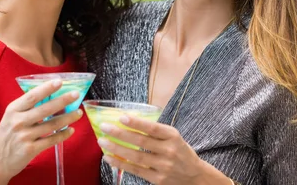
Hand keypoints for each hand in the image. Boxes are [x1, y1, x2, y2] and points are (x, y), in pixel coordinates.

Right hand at [0, 79, 82, 181]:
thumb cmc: (7, 135)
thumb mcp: (11, 117)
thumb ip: (27, 107)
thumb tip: (50, 96)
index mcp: (13, 110)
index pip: (32, 96)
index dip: (47, 88)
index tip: (60, 81)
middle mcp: (18, 122)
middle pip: (45, 109)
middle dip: (63, 100)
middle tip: (76, 94)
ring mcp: (24, 136)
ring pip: (52, 124)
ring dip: (68, 118)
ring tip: (78, 113)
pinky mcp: (30, 149)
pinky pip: (51, 140)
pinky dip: (63, 134)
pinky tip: (71, 130)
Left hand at [98, 115, 216, 184]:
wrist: (195, 177)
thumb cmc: (180, 152)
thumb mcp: (174, 137)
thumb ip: (156, 131)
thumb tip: (129, 121)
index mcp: (173, 136)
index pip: (152, 128)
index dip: (136, 123)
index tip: (121, 117)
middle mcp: (169, 151)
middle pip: (141, 142)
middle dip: (120, 134)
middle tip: (104, 127)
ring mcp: (163, 166)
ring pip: (136, 157)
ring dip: (117, 149)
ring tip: (102, 142)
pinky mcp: (157, 179)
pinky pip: (136, 170)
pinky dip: (121, 163)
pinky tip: (109, 157)